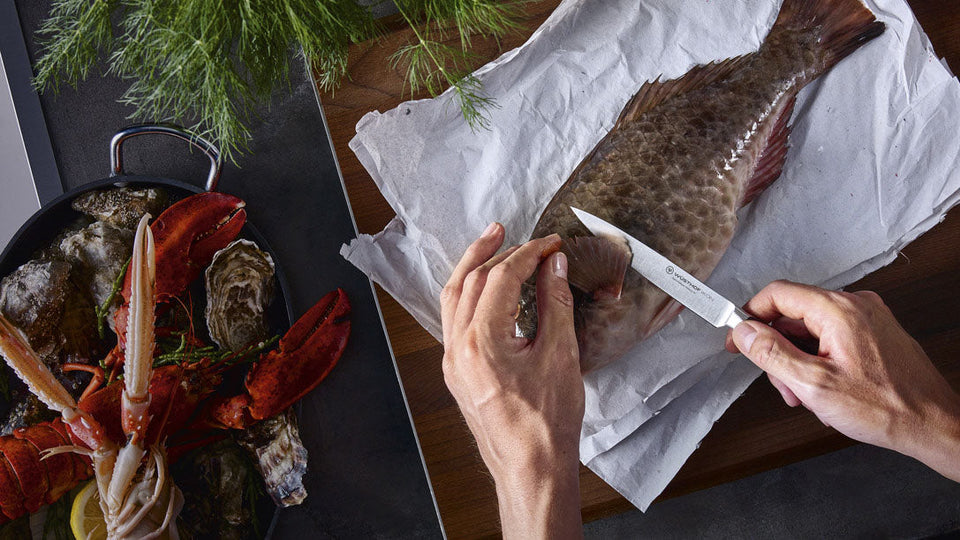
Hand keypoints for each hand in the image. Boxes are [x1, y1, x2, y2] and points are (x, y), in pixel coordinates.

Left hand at [441, 223, 583, 538]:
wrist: (531, 470)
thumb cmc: (546, 424)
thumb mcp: (560, 355)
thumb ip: (554, 303)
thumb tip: (553, 265)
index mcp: (481, 342)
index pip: (500, 278)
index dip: (528, 254)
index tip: (550, 243)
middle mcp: (457, 349)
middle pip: (469, 282)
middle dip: (495, 252)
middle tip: (517, 234)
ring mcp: (453, 362)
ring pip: (454, 299)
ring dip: (473, 268)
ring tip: (491, 244)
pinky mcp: (457, 373)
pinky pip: (455, 321)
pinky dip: (469, 296)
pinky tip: (485, 289)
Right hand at [725, 280, 959, 480]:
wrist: (935, 425)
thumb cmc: (886, 408)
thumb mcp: (814, 385)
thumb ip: (772, 354)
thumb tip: (744, 332)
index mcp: (838, 310)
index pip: (777, 294)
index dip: (750, 316)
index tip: (737, 338)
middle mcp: (856, 306)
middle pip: (794, 316)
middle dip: (780, 352)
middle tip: (781, 385)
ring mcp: (868, 319)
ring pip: (813, 331)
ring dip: (800, 363)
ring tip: (808, 398)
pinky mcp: (876, 334)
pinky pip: (833, 339)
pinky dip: (820, 362)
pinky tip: (826, 392)